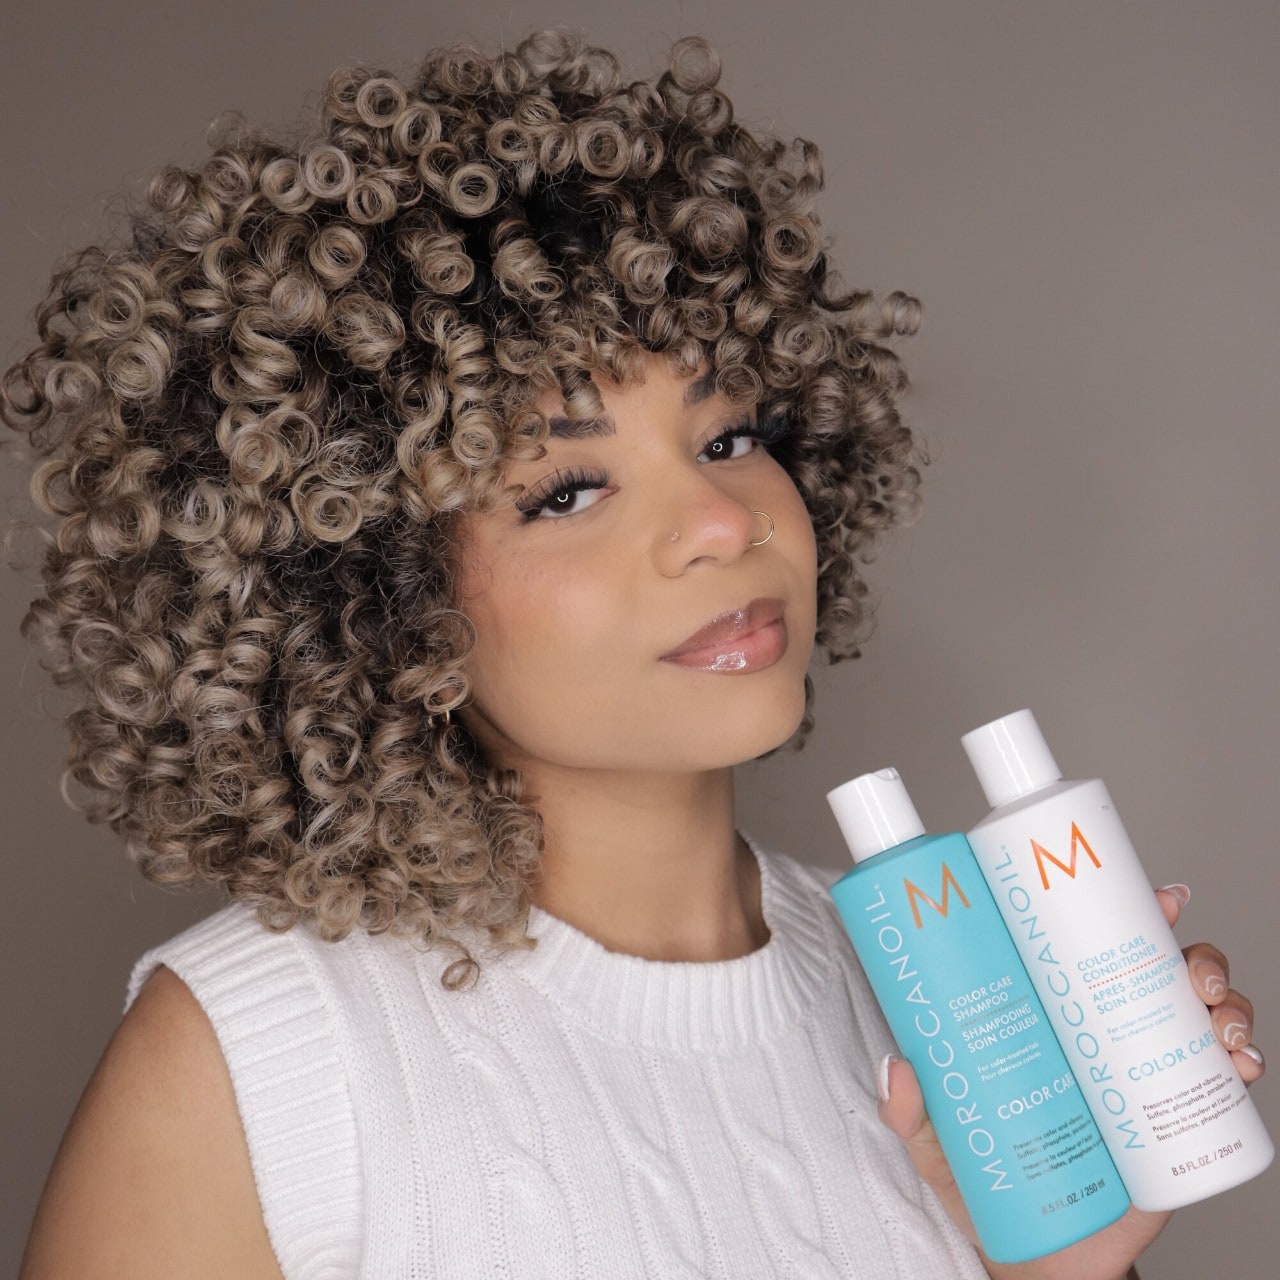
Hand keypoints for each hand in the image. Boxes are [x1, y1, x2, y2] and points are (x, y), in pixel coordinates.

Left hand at [877, 885, 1264, 1279]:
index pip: (1087, 944)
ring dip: (1225, 1004)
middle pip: (1157, 967)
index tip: (1158, 897)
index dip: (1128, 910)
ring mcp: (1140, 1072)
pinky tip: (1240, 1065)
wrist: (1035, 1255)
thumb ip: (909, 1109)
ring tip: (1217, 1023)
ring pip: (1198, 1016)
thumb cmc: (983, 1177)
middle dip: (1191, 954)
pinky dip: (1242, 1065)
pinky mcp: (1172, 1122)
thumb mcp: (936, 1138)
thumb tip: (898, 1068)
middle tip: (1189, 971)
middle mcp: (1101, 1029)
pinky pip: (1218, 1082)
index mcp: (1048, 1012)